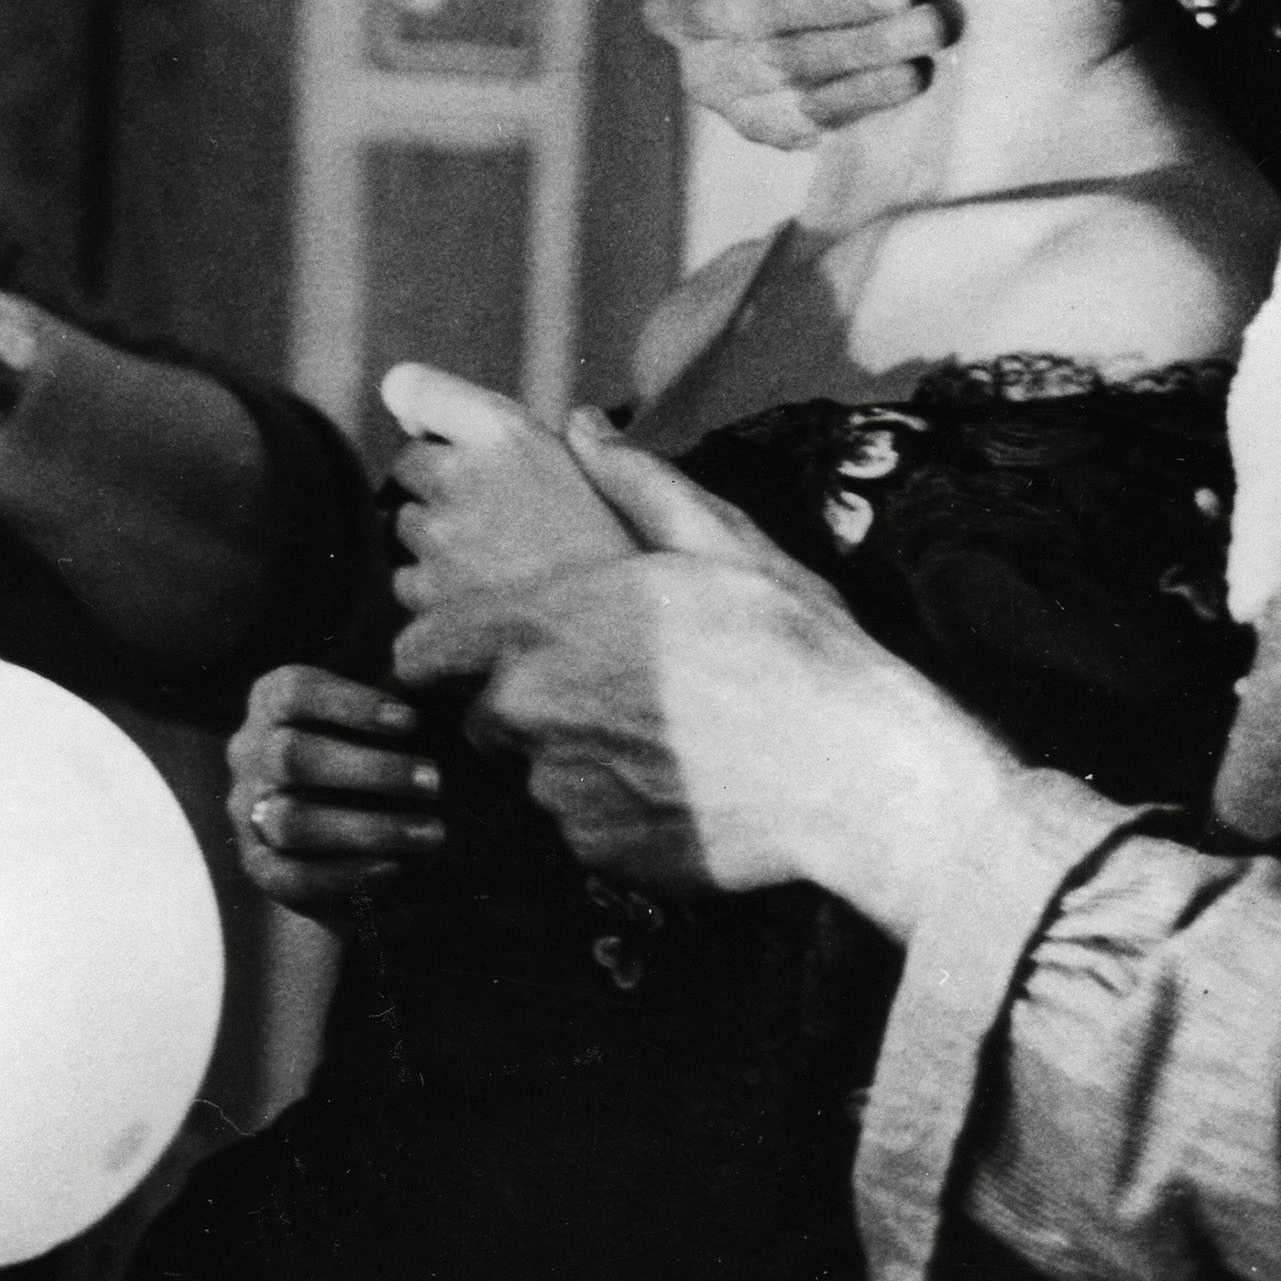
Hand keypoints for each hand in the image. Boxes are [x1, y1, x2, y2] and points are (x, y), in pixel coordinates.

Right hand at [224, 664, 443, 915]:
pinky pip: (292, 875)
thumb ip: (394, 711)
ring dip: (368, 829)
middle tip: (435, 782)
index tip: (412, 721)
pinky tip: (396, 868)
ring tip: (431, 834)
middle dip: (370, 770)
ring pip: (292, 820)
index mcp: (271, 703)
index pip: (294, 691)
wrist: (339, 831)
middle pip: (291, 756)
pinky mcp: (259, 865)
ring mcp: (247, 811)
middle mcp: (249, 752)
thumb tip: (442, 692)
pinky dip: (347, 873)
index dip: (351, 704)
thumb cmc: (369, 754)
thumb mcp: (375, 723)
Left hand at [378, 363, 636, 616]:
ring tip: (498, 562)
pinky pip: (407, 581)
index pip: (410, 386)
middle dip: (436, 483)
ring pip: (407, 526)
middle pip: (407, 465)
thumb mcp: (588, 465)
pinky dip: (434, 591)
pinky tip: (487, 598)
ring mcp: (440, 537)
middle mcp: (462, 476)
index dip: (416, 405)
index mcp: (506, 433)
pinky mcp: (427, 594)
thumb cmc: (620, 551)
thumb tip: (412, 395)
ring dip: (436, 539)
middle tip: (491, 514)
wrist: (632, 637)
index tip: (427, 425)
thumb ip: (509, 432)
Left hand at [391, 418, 1013, 927]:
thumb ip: (636, 484)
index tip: (465, 653)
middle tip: (600, 691)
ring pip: (530, 772)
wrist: (860, 773)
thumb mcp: (720, 543)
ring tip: (653, 738)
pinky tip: (675, 786)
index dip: (439, 652)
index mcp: (545, 623)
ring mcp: (562, 788)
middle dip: (518, 702)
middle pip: (477, 712)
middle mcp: (533, 709)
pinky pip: (578, 828)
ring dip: (568, 758)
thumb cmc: (794, 646)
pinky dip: (609, 811)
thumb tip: (585, 428)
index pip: (420, 649)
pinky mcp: (598, 852)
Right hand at [623, 0, 949, 149]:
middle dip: (827, 0)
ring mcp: (716, 82)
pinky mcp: (762, 124)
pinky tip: (913, 73)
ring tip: (933, 25)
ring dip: (864, 48)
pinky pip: (809, 118)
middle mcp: (677, 24)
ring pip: (783, 70)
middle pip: (739, 16)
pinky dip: (864, 96)